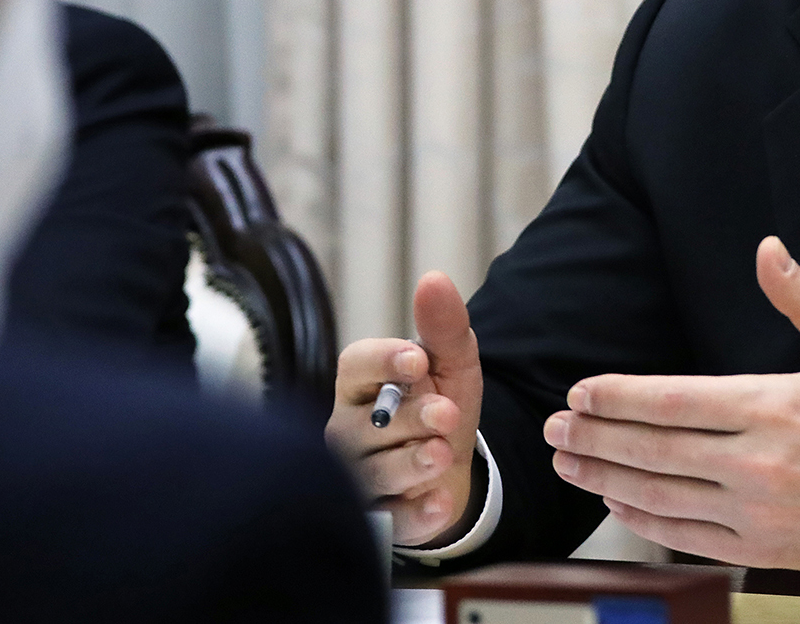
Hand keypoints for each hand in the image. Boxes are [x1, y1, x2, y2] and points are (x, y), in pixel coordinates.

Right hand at [325, 270, 483, 546]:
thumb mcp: (452, 363)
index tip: (419, 360)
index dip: (384, 362)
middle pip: (363, 426)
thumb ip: (444, 326)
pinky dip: (414, 515)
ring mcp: (356, 475)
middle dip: (407, 419)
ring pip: (371, 473)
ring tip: (442, 454)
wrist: (452, 465)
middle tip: (446, 414)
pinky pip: (388, 519)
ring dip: (409, 464)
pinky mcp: (377, 517)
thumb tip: (434, 279)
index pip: (356, 365)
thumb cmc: (440, 402)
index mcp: (359, 383)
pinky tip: (439, 505)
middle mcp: (346, 428)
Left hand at [542, 236, 799, 575]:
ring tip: (569, 463)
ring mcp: (760, 512)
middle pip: (654, 450)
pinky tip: (619, 500)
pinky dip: (645, 518)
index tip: (580, 392)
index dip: (618, 397)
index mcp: (774, 406)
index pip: (673, 402)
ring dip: (605, 479)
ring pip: (661, 496)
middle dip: (593, 438)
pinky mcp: (765, 547)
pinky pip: (688, 535)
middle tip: (553, 429)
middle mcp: (761, 463)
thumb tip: (767, 248)